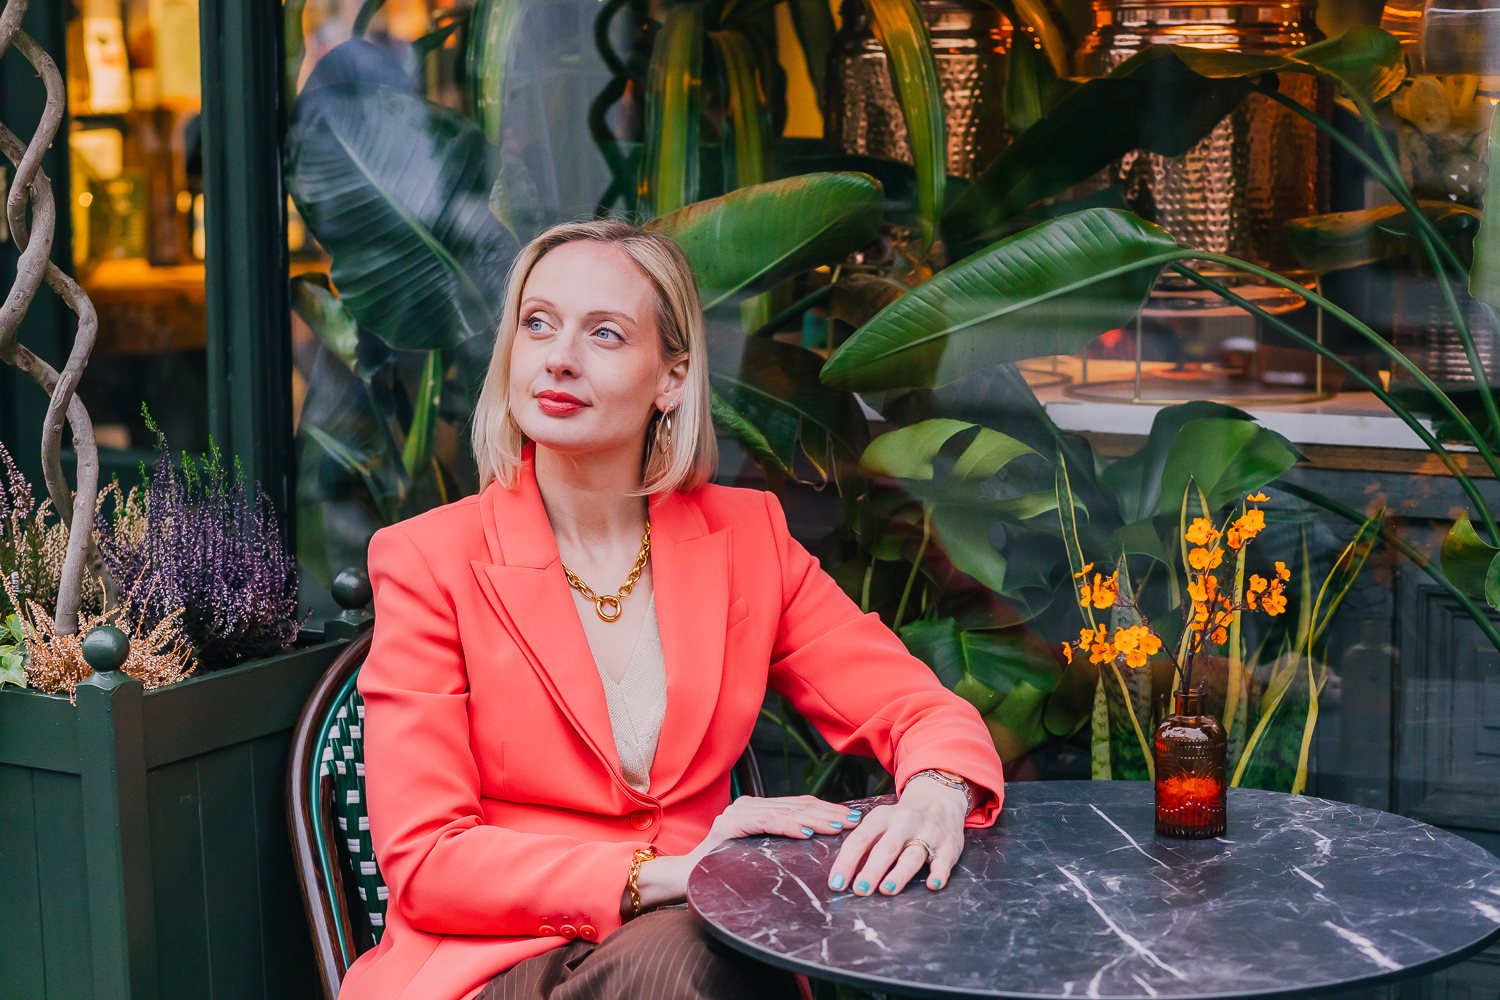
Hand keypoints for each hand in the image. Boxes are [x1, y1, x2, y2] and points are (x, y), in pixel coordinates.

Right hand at [689, 794, 862, 866]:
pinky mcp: (729, 825)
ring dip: (816, 819)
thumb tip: (817, 843)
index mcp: (756, 808)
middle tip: (855, 820)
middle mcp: (748, 805)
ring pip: (785, 812)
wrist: (685, 879)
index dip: (827, 809)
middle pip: (796, 806)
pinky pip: (766, 823)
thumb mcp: (759, 853)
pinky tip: (807, 832)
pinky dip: (789, 826)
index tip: (852, 817)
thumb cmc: (724, 869)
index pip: (799, 804)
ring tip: (838, 826)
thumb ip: (779, 841)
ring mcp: (737, 812)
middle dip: (829, 813)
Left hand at [826, 777, 966, 895]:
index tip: (836, 883)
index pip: (860, 839)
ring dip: (900, 873)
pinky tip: (933, 885)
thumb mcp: (880, 822)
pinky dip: (939, 873)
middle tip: (859, 890)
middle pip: (886, 848)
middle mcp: (905, 823)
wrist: (939, 798)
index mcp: (882, 817)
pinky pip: (944, 861)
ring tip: (886, 890)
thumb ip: (865, 845)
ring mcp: (929, 833)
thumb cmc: (901, 820)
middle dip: (872, 869)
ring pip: (913, 855)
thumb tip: (843, 875)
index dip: (846, 861)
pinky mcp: (949, 846)